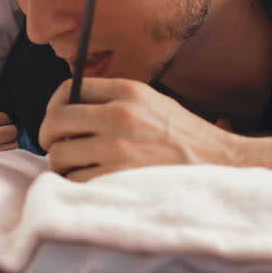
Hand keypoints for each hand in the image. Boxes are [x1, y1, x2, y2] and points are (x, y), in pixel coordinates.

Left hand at [39, 78, 236, 181]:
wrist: (221, 165)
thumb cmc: (187, 138)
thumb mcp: (154, 102)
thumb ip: (116, 100)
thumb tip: (72, 109)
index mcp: (128, 91)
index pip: (68, 88)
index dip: (55, 105)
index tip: (58, 120)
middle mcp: (119, 115)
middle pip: (55, 120)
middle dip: (49, 136)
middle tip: (57, 147)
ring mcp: (117, 148)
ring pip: (60, 154)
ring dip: (64, 164)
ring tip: (80, 168)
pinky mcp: (117, 178)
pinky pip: (75, 180)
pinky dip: (77, 184)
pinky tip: (92, 182)